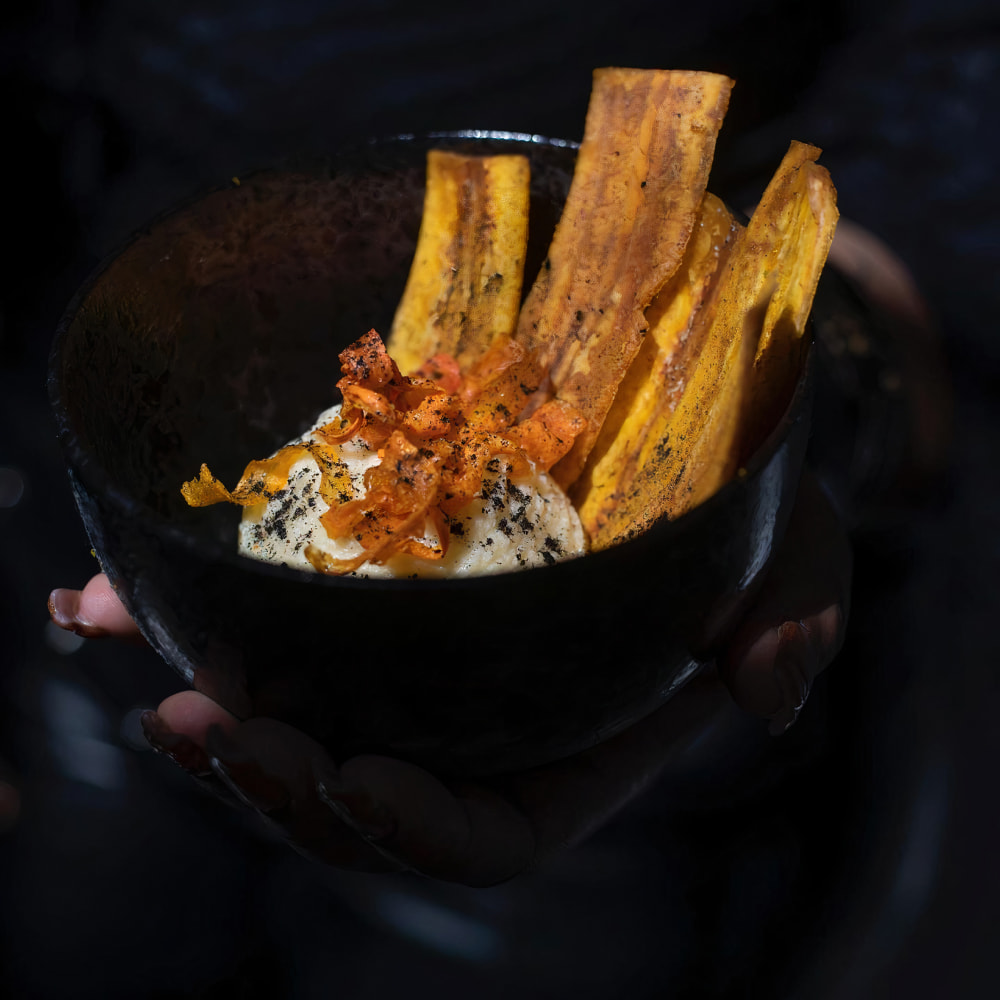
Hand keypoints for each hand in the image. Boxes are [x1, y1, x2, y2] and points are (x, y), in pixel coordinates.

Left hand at [48, 470, 848, 885]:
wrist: (675, 449)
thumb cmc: (747, 523)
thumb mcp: (799, 565)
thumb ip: (793, 626)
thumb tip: (763, 692)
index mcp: (568, 749)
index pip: (486, 833)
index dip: (418, 829)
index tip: (358, 781)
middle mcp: (475, 723)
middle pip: (362, 799)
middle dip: (284, 787)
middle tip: (213, 731)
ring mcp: (412, 667)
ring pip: (298, 726)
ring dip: (216, 717)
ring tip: (144, 680)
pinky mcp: (364, 600)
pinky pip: (267, 630)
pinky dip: (179, 621)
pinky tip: (101, 603)